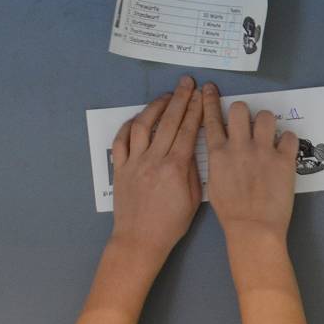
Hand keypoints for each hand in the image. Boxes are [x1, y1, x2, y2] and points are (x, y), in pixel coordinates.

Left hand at [107, 74, 205, 270]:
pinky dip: (129, 126)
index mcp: (175, 167)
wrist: (140, 240)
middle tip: (187, 83)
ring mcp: (134, 162)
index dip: (196, 109)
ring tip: (166, 96)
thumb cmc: (171, 224)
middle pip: (168, 121)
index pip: (188, 130)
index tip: (202, 95)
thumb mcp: (193, 200)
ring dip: (155, 107)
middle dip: (180, 99)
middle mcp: (154, 159)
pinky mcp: (120, 168)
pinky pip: (121, 141)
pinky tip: (139, 118)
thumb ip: (192, 172)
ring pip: (143, 125)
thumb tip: (191, 150)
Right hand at [203, 83, 296, 246]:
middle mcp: (240, 146)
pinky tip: (284, 150)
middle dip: (244, 113)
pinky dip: (287, 141)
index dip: (210, 100)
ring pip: (265, 116)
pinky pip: (289, 136)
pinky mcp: (284, 160)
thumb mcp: (213, 185)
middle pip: (240, 109)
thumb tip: (222, 150)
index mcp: (218, 153)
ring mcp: (263, 151)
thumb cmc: (231, 213)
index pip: (212, 118)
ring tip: (268, 135)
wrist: (253, 229)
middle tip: (249, 125)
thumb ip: (217, 162)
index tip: (210, 88)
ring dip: (266, 123)